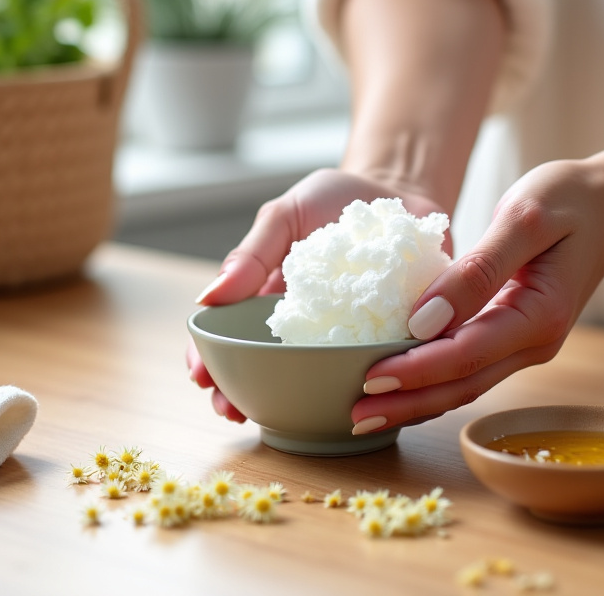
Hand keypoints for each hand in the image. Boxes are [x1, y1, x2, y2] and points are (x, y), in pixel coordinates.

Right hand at [188, 167, 448, 422]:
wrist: (402, 190)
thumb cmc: (336, 200)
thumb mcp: (286, 215)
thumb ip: (252, 253)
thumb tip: (207, 298)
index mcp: (272, 302)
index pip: (229, 337)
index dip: (209, 360)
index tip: (201, 378)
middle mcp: (305, 328)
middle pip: (262, 371)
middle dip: (239, 395)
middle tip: (231, 409)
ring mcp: (346, 338)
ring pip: (315, 384)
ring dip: (293, 404)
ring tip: (273, 413)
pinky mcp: (392, 339)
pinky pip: (377, 370)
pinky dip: (365, 389)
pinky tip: (352, 398)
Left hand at [350, 156, 603, 434]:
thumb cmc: (571, 198)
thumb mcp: (522, 219)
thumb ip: (476, 270)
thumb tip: (424, 318)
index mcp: (539, 316)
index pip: (466, 355)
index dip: (416, 370)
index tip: (368, 378)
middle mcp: (535, 343)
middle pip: (462, 385)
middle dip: (407, 402)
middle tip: (353, 413)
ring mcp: (528, 344)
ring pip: (465, 384)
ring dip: (416, 400)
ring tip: (364, 411)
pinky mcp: (515, 335)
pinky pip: (470, 367)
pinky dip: (433, 380)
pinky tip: (399, 384)